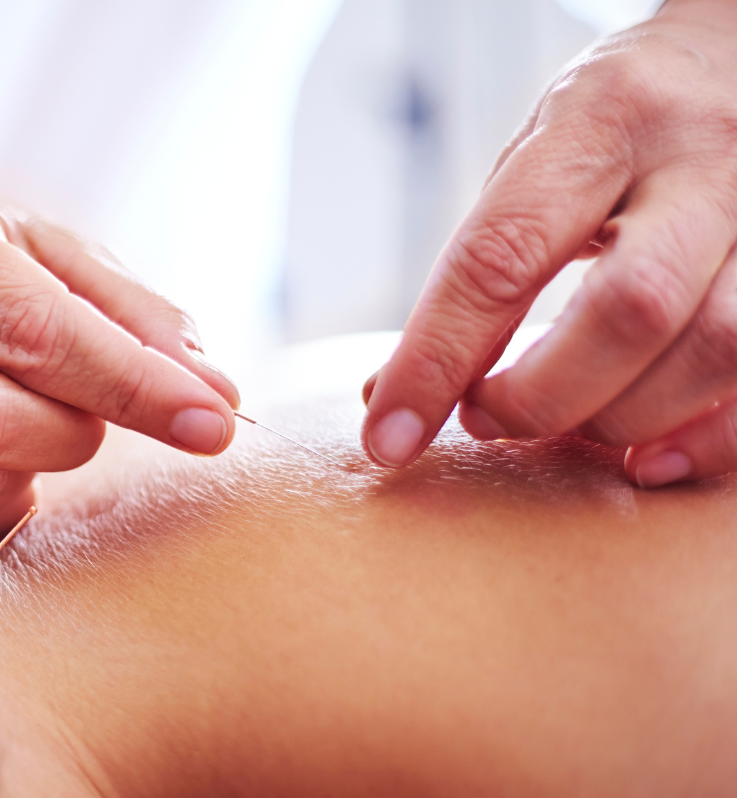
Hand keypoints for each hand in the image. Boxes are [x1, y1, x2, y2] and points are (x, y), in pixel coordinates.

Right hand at [0, 193, 239, 550]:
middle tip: (92, 417)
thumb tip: (216, 396)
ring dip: (31, 474)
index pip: (31, 329)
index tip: (213, 422)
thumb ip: (140, 319)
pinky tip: (1, 461)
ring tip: (37, 426)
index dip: (131, 385)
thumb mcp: (63, 257)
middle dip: (69, 436)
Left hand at [361, 0, 736, 487]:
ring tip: (566, 428)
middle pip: (629, 309)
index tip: (389, 434)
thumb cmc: (622, 122)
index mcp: (602, 118)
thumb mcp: (540, 154)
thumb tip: (392, 393)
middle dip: (541, 396)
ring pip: (714, 348)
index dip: (436, 358)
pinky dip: (704, 440)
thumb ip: (481, 264)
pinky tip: (644, 457)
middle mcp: (702, 156)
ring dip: (620, 420)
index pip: (502, 253)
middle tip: (488, 419)